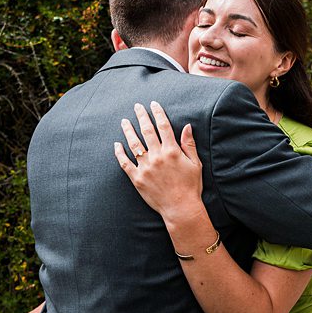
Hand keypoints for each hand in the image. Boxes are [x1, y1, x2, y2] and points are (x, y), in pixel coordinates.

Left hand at [114, 102, 203, 222]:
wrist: (180, 208)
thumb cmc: (191, 186)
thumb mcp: (195, 163)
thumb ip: (189, 144)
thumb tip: (187, 126)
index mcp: (172, 151)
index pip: (164, 126)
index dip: (158, 113)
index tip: (153, 104)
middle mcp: (157, 156)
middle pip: (147, 131)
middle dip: (141, 116)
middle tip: (137, 106)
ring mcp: (145, 167)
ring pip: (134, 144)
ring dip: (128, 130)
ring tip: (124, 121)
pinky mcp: (137, 178)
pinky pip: (125, 163)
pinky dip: (119, 153)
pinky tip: (116, 144)